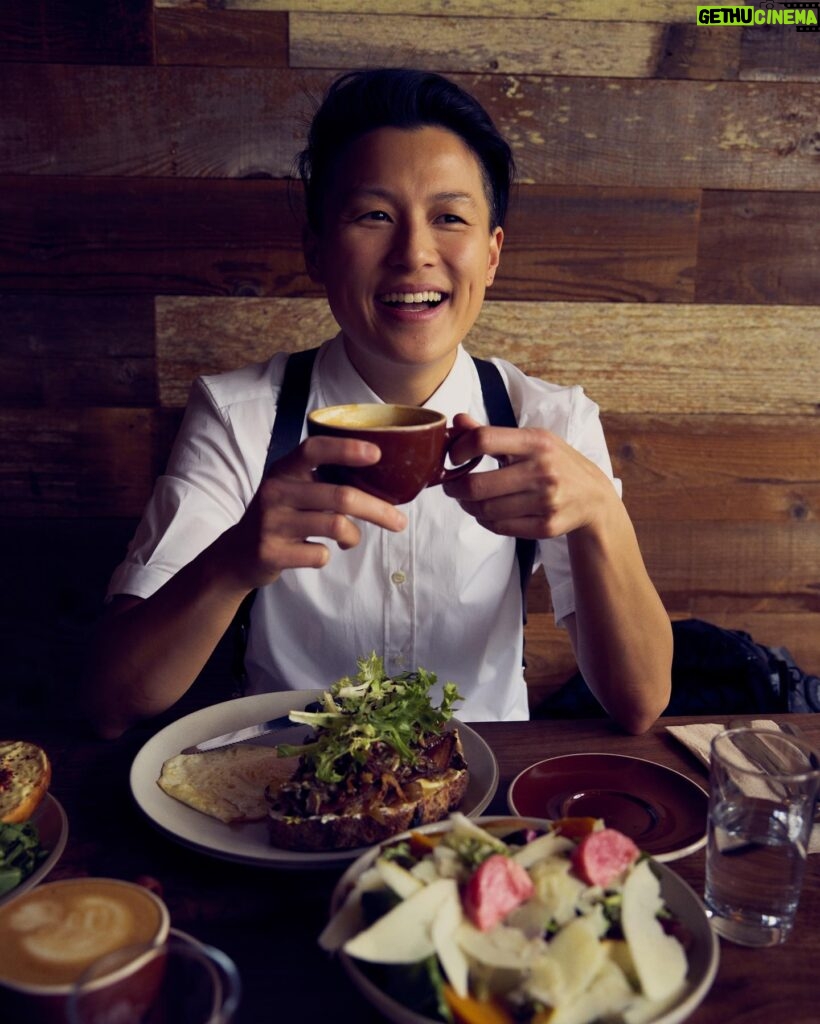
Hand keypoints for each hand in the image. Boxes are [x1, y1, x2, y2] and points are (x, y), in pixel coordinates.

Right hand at [215, 435, 406, 589]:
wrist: (237, 554)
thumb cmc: (280, 517)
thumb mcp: (292, 489)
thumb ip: (323, 482)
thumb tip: (379, 485)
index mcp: (284, 470)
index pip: (314, 449)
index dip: (346, 449)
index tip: (377, 453)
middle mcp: (276, 491)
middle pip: (341, 496)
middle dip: (378, 510)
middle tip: (400, 522)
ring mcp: (272, 522)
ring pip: (336, 525)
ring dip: (353, 536)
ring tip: (351, 539)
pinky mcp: (271, 551)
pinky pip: (320, 554)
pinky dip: (328, 555)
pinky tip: (317, 552)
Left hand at [443, 413, 615, 539]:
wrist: (595, 498)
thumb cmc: (555, 463)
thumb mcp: (530, 441)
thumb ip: (491, 433)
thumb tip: (457, 420)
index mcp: (536, 442)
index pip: (484, 440)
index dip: (459, 449)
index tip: (453, 457)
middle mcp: (542, 470)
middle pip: (477, 484)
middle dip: (454, 487)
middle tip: (451, 486)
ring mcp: (546, 501)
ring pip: (485, 510)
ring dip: (468, 506)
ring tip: (467, 499)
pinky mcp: (547, 526)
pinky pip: (499, 527)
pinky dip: (485, 521)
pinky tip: (487, 512)